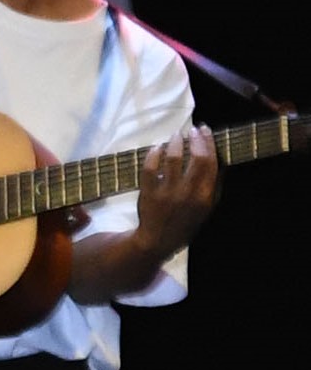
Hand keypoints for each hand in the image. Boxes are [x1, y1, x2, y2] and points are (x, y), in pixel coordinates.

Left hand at [132, 121, 219, 259]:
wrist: (158, 240)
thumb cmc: (185, 221)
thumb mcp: (207, 206)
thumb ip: (215, 184)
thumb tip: (220, 157)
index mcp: (205, 195)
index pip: (211, 163)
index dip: (209, 143)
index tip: (206, 130)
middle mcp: (188, 193)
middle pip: (196, 158)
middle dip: (196, 139)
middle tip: (193, 129)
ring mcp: (167, 193)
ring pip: (173, 159)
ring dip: (175, 142)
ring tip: (175, 135)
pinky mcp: (148, 194)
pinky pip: (149, 169)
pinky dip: (153, 154)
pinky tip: (157, 147)